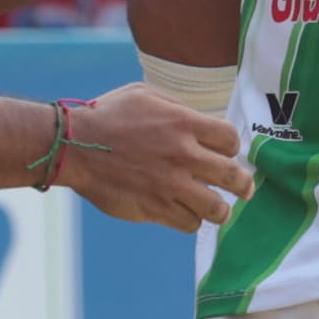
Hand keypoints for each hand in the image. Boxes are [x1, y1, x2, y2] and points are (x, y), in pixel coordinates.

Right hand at [52, 82, 253, 230]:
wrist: (75, 146)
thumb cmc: (108, 116)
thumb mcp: (146, 95)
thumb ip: (178, 109)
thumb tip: (200, 123)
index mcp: (183, 123)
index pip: (231, 139)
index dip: (231, 147)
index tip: (225, 153)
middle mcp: (183, 155)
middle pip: (234, 177)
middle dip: (243, 185)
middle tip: (244, 189)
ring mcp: (170, 185)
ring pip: (217, 209)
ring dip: (219, 209)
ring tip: (216, 208)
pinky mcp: (155, 208)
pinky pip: (189, 223)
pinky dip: (191, 220)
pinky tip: (185, 213)